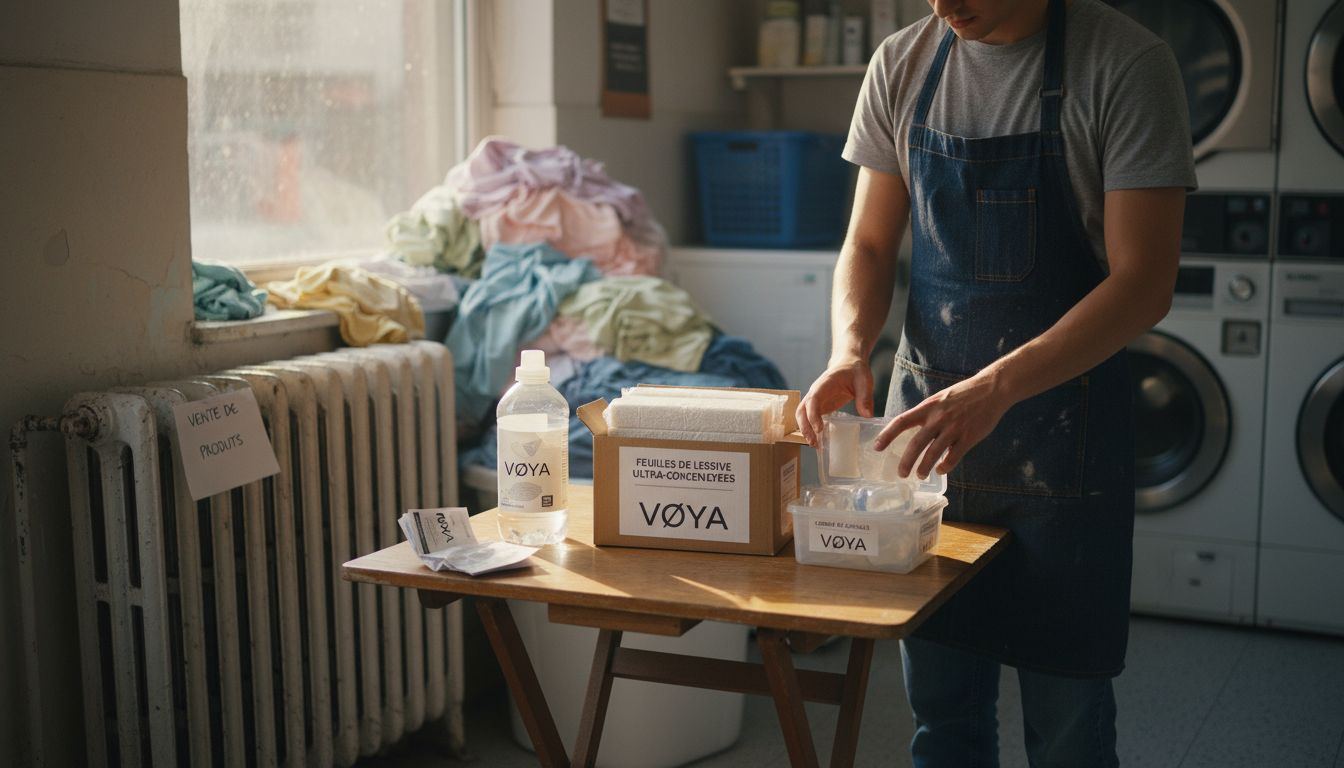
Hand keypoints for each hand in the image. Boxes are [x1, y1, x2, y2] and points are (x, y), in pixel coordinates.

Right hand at [796, 359, 874, 447]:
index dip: (813, 415)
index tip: (819, 429)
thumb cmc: (855, 370)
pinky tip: (820, 441)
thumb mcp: (864, 381)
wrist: (849, 363)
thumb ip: (865, 397)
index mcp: (824, 384)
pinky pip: (811, 418)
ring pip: (802, 415)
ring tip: (815, 445)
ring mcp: (816, 400)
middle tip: (814, 442)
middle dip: (805, 427)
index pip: (813, 400)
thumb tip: (867, 415)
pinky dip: (812, 429)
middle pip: (801, 410)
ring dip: (805, 430)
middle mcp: (815, 393)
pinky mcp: (821, 406)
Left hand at [875, 371, 1011, 477]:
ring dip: (924, 468)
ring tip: (920, 475)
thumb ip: (927, 414)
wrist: (991, 389)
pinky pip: (953, 457)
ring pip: (933, 454)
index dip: (887, 435)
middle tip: (901, 473)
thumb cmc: (964, 394)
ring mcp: (954, 428)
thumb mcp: (940, 399)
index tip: (877, 447)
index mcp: (928, 407)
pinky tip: (941, 469)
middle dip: (906, 461)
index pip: (901, 422)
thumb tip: (915, 430)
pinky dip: (945, 466)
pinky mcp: (969, 437)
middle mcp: (938, 418)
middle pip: (916, 444)